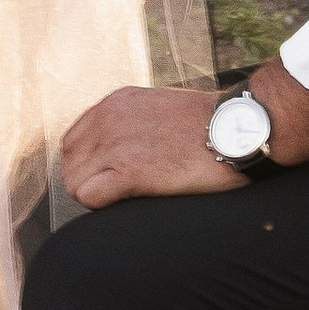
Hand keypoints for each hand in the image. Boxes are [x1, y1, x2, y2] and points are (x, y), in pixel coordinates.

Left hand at [58, 85, 239, 205]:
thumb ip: (134, 121)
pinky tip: (127, 202)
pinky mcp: (129, 171)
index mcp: (115, 103)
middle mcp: (108, 120)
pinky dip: (101, 206)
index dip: (87, 164)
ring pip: (75, 183)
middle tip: (115, 193)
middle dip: (87, 181)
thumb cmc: (210, 123)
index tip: (107, 176)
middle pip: (69, 162)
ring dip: (93, 195)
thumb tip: (126, 146)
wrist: (238, 126)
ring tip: (123, 199)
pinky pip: (89, 197)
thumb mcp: (160, 107)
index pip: (73, 141)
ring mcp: (116, 144)